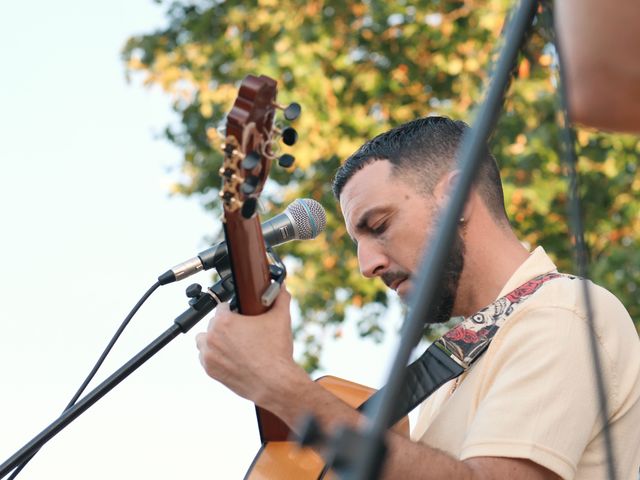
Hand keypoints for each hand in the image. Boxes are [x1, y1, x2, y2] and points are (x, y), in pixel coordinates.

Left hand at [195, 286, 298, 404]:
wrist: (274, 382)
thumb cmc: (276, 351)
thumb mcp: (280, 319)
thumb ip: (280, 298)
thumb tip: (281, 288)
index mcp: (224, 321)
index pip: (222, 307)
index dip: (234, 310)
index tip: (242, 316)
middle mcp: (212, 337)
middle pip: (214, 323)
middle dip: (226, 325)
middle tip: (242, 331)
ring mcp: (208, 355)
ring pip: (205, 340)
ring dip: (215, 339)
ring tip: (234, 343)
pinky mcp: (210, 370)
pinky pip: (205, 357)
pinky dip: (214, 356)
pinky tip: (229, 356)